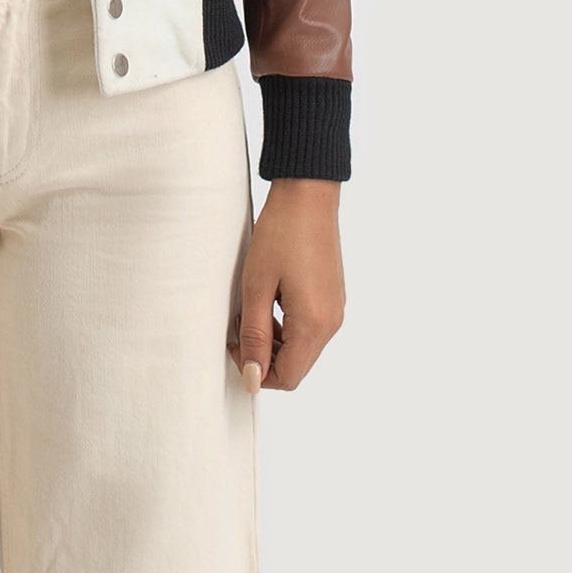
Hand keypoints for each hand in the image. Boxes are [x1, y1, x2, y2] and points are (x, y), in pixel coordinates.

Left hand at [229, 178, 344, 390]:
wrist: (308, 195)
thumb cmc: (279, 235)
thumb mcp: (257, 286)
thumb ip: (255, 335)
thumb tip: (253, 377)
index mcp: (314, 324)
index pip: (287, 377)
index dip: (257, 372)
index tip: (236, 345)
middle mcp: (332, 323)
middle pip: (296, 365)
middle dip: (265, 356)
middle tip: (240, 326)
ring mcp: (335, 310)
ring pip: (302, 347)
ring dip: (274, 340)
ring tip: (251, 310)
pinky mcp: (333, 297)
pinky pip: (309, 327)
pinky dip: (287, 325)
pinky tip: (268, 299)